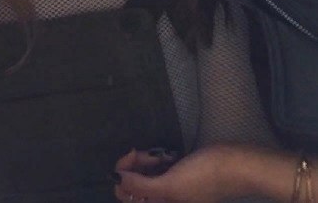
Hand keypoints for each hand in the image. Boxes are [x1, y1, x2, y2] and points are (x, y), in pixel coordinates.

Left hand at [113, 146, 237, 202]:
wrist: (236, 165)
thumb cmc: (204, 177)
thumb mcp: (170, 186)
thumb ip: (140, 186)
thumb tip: (115, 179)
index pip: (124, 195)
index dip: (122, 175)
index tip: (132, 156)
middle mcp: (163, 200)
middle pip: (132, 183)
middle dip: (136, 166)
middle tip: (148, 154)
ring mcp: (169, 187)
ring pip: (144, 173)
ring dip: (147, 161)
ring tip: (161, 155)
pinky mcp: (176, 175)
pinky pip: (157, 169)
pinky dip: (157, 160)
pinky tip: (168, 156)